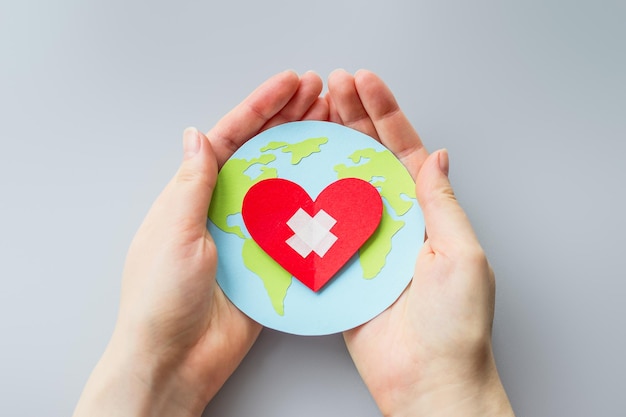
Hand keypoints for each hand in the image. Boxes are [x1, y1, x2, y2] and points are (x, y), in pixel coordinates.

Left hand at [73, 70, 327, 416]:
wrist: (177, 360)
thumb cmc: (161, 299)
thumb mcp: (174, 234)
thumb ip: (191, 185)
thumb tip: (197, 135)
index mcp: (193, 195)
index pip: (229, 139)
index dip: (260, 108)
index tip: (290, 84)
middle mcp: (222, 208)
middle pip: (260, 154)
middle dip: (289, 120)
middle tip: (320, 94)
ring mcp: (247, 233)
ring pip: (282, 184)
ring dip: (304, 154)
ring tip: (331, 124)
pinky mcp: (267, 260)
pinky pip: (293, 226)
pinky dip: (311, 204)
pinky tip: (330, 184)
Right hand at [327, 69, 513, 416]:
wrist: (426, 381)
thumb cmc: (454, 325)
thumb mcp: (461, 253)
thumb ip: (441, 203)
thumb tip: (437, 156)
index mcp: (426, 213)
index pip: (404, 151)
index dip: (385, 114)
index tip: (364, 83)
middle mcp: (394, 222)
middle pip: (369, 160)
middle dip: (352, 119)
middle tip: (330, 88)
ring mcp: (364, 243)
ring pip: (341, 186)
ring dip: (327, 150)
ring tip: (311, 116)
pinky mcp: (340, 268)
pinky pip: (321, 228)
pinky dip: (308, 200)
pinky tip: (295, 174)